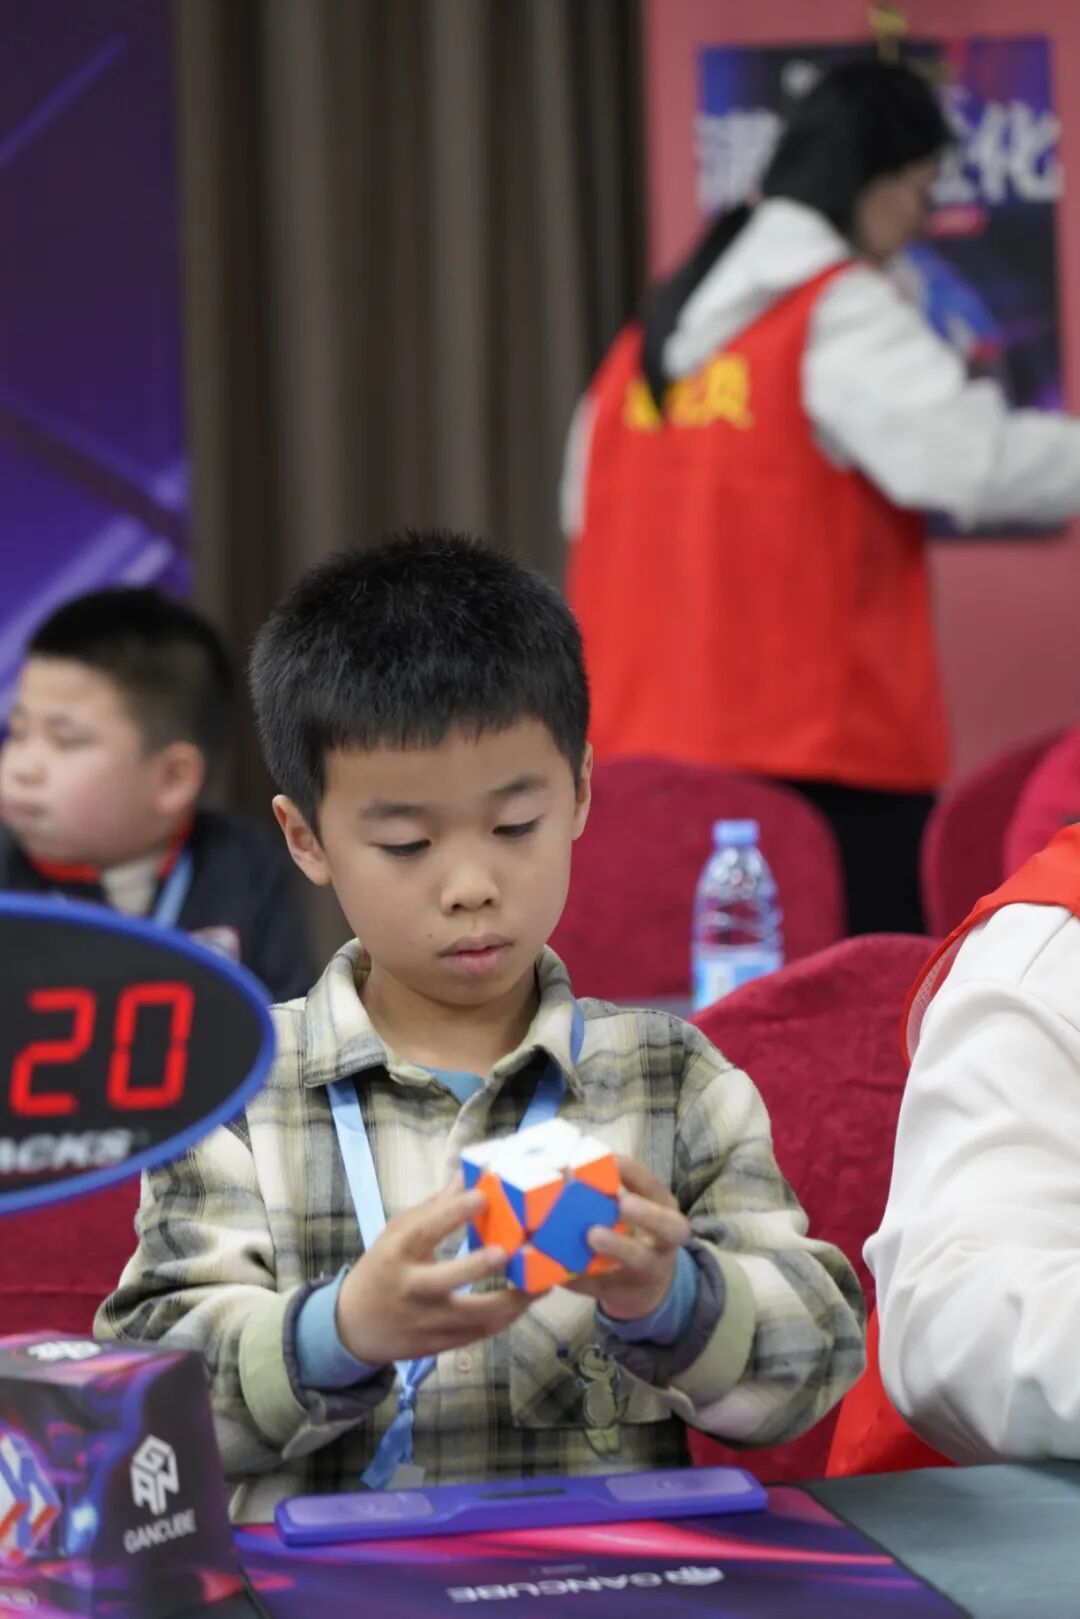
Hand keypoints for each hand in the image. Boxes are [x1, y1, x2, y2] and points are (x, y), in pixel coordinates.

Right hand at [335, 1176, 531, 1364]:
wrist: (355, 1326)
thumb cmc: (383, 1268)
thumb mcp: (396, 1234)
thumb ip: (433, 1209)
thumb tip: (465, 1176)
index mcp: (398, 1253)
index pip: (424, 1230)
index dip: (452, 1213)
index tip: (482, 1197)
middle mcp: (411, 1288)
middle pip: (444, 1279)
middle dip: (476, 1266)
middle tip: (506, 1251)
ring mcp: (425, 1321)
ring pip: (470, 1317)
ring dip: (509, 1303)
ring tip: (540, 1285)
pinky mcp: (438, 1345)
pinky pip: (476, 1335)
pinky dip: (503, 1319)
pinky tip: (525, 1303)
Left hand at [565, 1156, 690, 1321]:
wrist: (645, 1285)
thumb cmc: (634, 1232)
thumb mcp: (635, 1209)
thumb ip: (611, 1192)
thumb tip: (566, 1169)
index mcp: (665, 1211)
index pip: (656, 1189)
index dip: (636, 1174)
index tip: (612, 1159)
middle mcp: (665, 1242)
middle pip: (671, 1228)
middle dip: (649, 1214)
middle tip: (623, 1203)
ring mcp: (648, 1271)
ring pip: (641, 1261)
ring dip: (618, 1247)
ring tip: (594, 1235)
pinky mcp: (624, 1294)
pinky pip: (603, 1287)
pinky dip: (583, 1279)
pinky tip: (563, 1272)